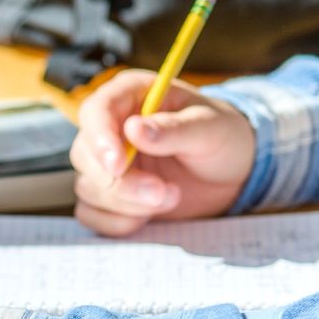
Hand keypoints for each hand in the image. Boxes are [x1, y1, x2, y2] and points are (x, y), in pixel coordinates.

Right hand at [70, 70, 255, 235]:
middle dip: (123, 183)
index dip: (100, 138)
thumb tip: (135, 129)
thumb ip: (174, 129)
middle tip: (164, 193)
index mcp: (130, 95)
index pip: (96, 111)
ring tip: (171, 197)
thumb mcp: (210, 128)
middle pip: (86, 156)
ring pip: (89, 188)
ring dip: (128, 204)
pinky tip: (152, 214)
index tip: (118, 165)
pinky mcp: (109, 194)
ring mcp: (106, 163)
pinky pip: (92, 214)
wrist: (232, 173)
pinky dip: (120, 222)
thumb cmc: (223, 138)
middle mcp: (111, 127)